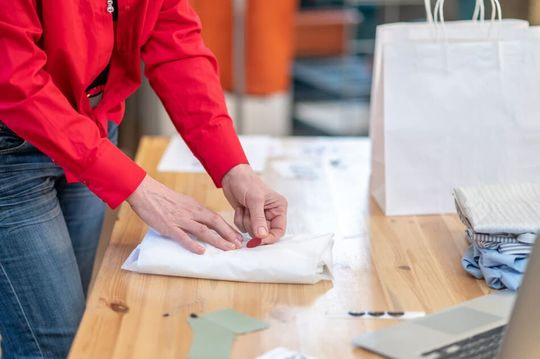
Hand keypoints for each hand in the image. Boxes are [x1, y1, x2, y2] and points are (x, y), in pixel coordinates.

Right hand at [127, 175, 242, 253]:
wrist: (146, 191)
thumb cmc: (163, 198)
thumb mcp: (183, 203)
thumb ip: (193, 213)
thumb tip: (203, 224)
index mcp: (195, 207)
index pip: (216, 218)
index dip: (228, 228)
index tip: (237, 237)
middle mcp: (191, 212)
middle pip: (215, 223)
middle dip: (228, 234)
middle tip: (239, 245)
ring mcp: (181, 219)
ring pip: (203, 231)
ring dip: (218, 240)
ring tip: (228, 249)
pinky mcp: (169, 226)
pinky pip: (183, 236)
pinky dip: (193, 244)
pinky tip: (201, 251)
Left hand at [222, 164, 287, 243]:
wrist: (231, 176)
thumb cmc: (246, 182)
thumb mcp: (254, 200)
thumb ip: (259, 219)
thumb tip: (262, 236)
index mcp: (279, 208)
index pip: (279, 230)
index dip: (270, 238)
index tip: (258, 240)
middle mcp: (271, 214)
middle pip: (264, 233)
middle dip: (253, 225)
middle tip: (248, 212)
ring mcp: (259, 217)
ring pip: (252, 232)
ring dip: (245, 222)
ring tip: (244, 207)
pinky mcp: (249, 217)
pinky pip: (243, 228)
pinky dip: (239, 220)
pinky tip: (240, 208)